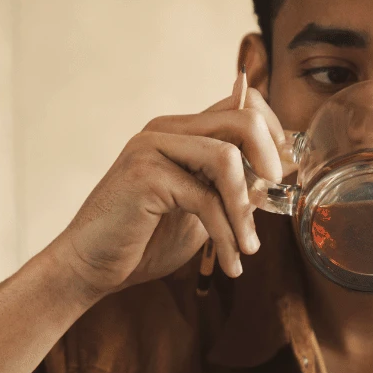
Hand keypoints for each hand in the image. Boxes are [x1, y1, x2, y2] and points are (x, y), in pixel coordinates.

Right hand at [44, 70, 288, 297]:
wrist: (90, 268)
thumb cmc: (141, 241)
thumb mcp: (198, 208)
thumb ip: (228, 184)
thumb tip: (274, 167)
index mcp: (178, 131)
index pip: (241, 104)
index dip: (273, 133)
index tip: (282, 173)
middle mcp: (164, 130)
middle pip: (242, 119)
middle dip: (270, 159)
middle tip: (276, 197)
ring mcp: (151, 148)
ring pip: (226, 158)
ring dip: (244, 210)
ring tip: (248, 248)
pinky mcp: (145, 176)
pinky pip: (204, 198)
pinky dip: (225, 234)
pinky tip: (230, 262)